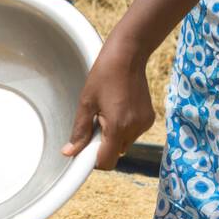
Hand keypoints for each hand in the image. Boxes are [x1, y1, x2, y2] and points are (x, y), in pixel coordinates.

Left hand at [62, 41, 154, 170]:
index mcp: (117, 127)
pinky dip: (125, 127)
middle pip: (116, 153)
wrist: (128, 56)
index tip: (86, 148)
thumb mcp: (86, 103)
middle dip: (104, 144)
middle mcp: (134, 129)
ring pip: (125, 143)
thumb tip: (69, 153)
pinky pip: (134, 133)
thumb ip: (79, 131)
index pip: (107, 161)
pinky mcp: (150, 118)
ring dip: (115, 135)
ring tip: (109, 111)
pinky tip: (120, 108)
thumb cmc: (104, 75)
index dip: (94, 159)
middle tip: (96, 121)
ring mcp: (144, 124)